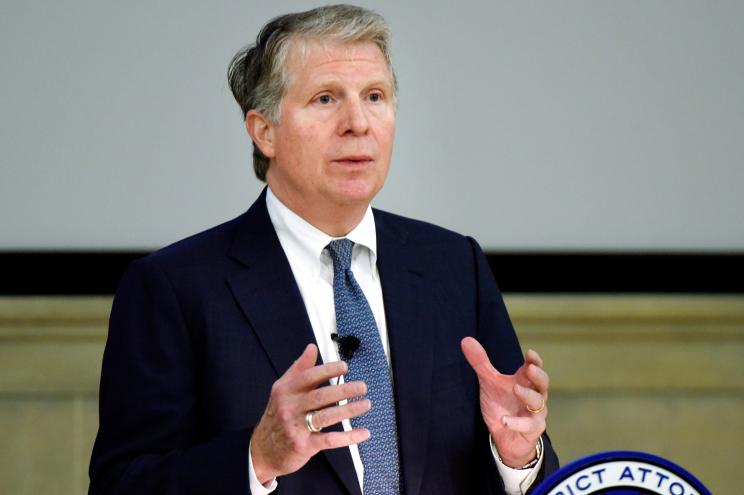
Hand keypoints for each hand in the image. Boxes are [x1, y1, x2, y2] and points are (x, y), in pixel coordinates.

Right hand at [250, 344, 370, 483]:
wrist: (264, 450)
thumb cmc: (277, 416)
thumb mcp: (282, 390)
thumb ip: (299, 368)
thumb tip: (311, 348)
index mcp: (286, 391)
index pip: (309, 376)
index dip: (328, 370)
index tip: (344, 367)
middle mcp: (290, 407)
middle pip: (321, 396)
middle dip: (344, 390)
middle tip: (361, 386)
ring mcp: (296, 427)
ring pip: (327, 416)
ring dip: (349, 410)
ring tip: (365, 404)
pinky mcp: (304, 445)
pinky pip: (330, 440)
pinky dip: (348, 437)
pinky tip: (363, 433)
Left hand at [461, 337, 548, 467]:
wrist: (504, 437)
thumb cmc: (501, 405)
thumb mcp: (489, 382)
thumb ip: (480, 363)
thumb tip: (466, 340)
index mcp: (524, 382)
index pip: (534, 368)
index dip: (535, 361)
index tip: (530, 353)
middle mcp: (533, 396)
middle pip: (543, 383)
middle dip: (538, 375)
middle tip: (530, 368)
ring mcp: (534, 413)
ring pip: (538, 402)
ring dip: (528, 395)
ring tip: (515, 388)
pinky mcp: (531, 430)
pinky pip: (528, 425)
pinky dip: (516, 423)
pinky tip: (504, 420)